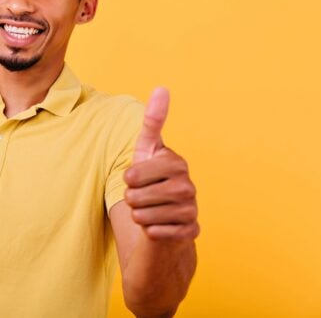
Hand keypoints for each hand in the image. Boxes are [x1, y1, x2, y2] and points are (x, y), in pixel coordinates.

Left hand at [124, 87, 198, 240]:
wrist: (165, 216)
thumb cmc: (151, 179)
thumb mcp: (147, 149)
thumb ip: (153, 121)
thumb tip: (162, 87)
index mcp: (176, 162)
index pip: (133, 174)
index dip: (128, 178)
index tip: (136, 176)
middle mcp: (188, 184)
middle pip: (135, 196)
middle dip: (131, 198)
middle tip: (142, 196)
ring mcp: (191, 209)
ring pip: (142, 216)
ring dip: (139, 215)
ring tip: (150, 209)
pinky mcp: (190, 231)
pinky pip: (154, 233)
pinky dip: (150, 231)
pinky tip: (159, 225)